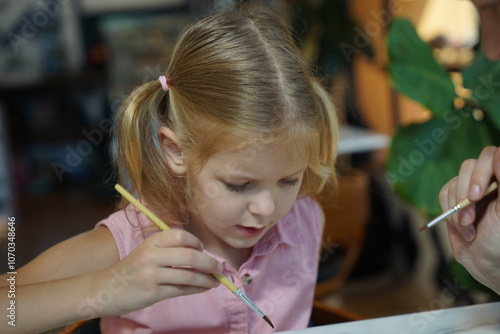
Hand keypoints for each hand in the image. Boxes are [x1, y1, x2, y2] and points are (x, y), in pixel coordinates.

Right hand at [96, 229, 221, 315]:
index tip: (203, 251)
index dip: (196, 243)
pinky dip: (196, 289)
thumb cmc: (134, 268)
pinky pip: (181, 290)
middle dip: (209, 263)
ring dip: (207, 279)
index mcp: (152, 242)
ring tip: (216, 281)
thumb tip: (202, 253)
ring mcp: (151, 275)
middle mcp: (151, 256)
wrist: (108, 288)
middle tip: (219, 268)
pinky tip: (203, 288)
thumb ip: (170, 249)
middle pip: (190, 256)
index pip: (181, 236)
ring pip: (188, 275)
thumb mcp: (148, 251)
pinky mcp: (152, 292)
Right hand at [439, 146, 499, 294]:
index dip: (481, 172)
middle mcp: (489, 179)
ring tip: (468, 228)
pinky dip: (448, 212)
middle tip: (468, 215)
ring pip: (454, 182)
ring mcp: (470, 188)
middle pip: (469, 166)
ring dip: (457, 208)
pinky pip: (443, 194)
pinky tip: (460, 227)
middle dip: (465, 193)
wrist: (485, 262)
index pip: (491, 156)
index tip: (477, 195)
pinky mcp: (454, 198)